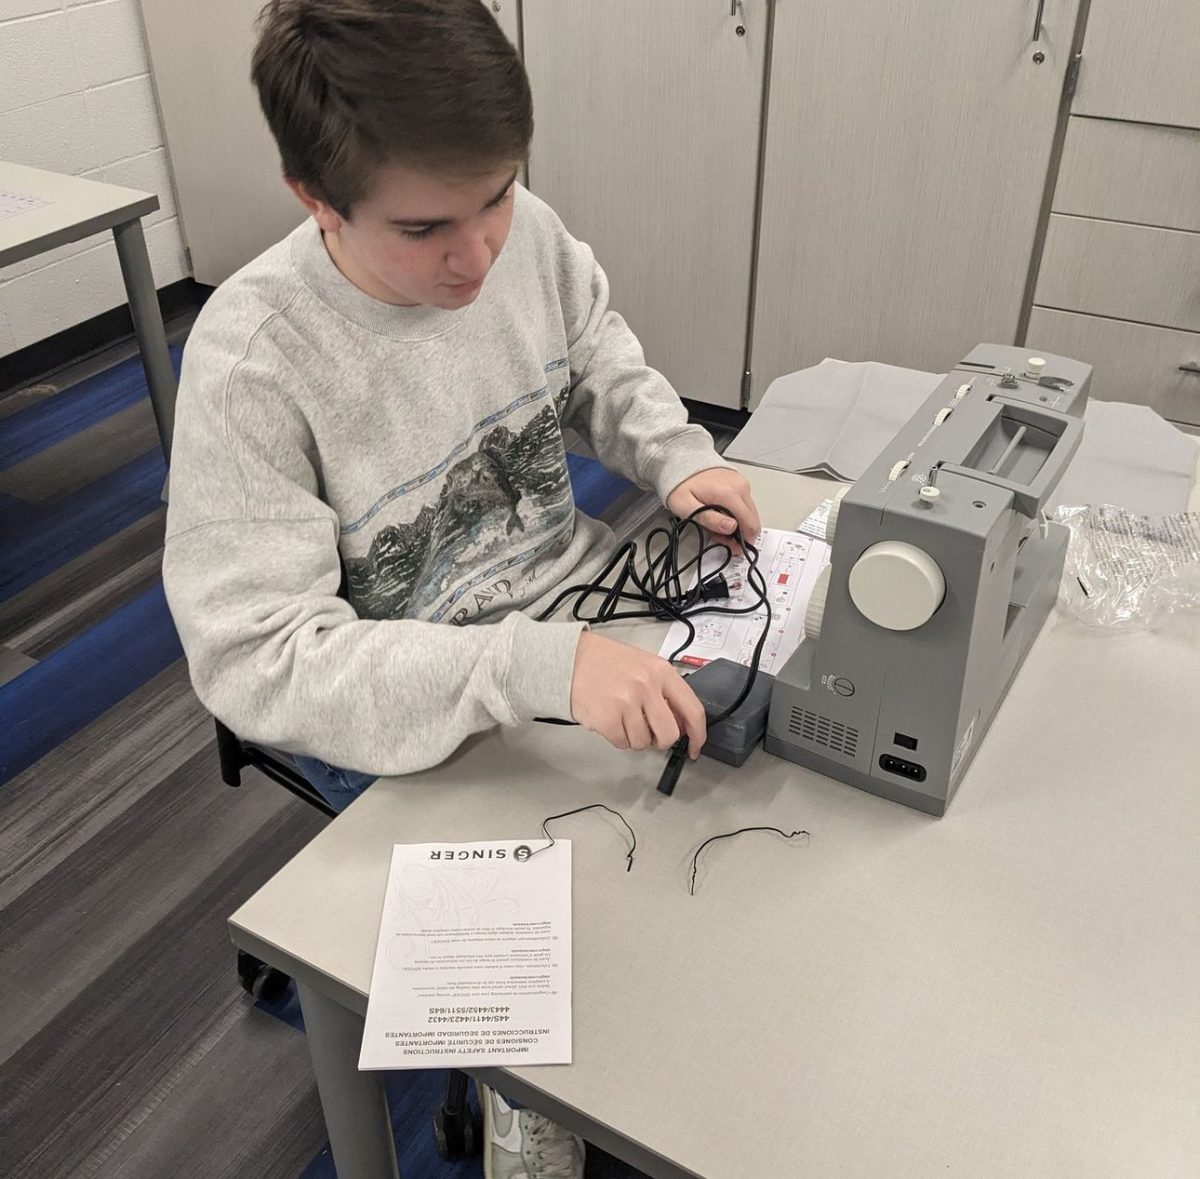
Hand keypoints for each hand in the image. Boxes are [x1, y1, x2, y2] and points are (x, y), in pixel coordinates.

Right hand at [570, 631, 706, 758]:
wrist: (571, 658)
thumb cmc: (607, 663)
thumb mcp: (644, 666)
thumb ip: (665, 692)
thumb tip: (682, 725)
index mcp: (661, 671)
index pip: (692, 709)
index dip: (698, 735)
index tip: (695, 747)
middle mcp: (646, 686)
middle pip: (669, 734)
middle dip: (660, 741)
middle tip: (650, 733)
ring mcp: (626, 703)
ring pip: (643, 742)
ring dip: (634, 737)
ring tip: (621, 717)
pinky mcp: (606, 718)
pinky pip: (622, 743)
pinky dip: (617, 737)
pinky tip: (609, 719)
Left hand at [666, 467, 761, 552]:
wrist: (681, 461)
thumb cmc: (680, 484)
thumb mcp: (686, 507)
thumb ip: (709, 518)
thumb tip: (731, 527)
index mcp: (729, 494)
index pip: (750, 526)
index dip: (740, 542)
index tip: (727, 544)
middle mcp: (740, 487)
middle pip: (753, 521)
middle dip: (740, 535)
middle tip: (721, 537)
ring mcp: (742, 483)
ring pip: (751, 514)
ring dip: (739, 525)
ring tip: (718, 524)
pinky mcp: (740, 483)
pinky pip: (746, 505)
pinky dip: (738, 514)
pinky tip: (722, 514)